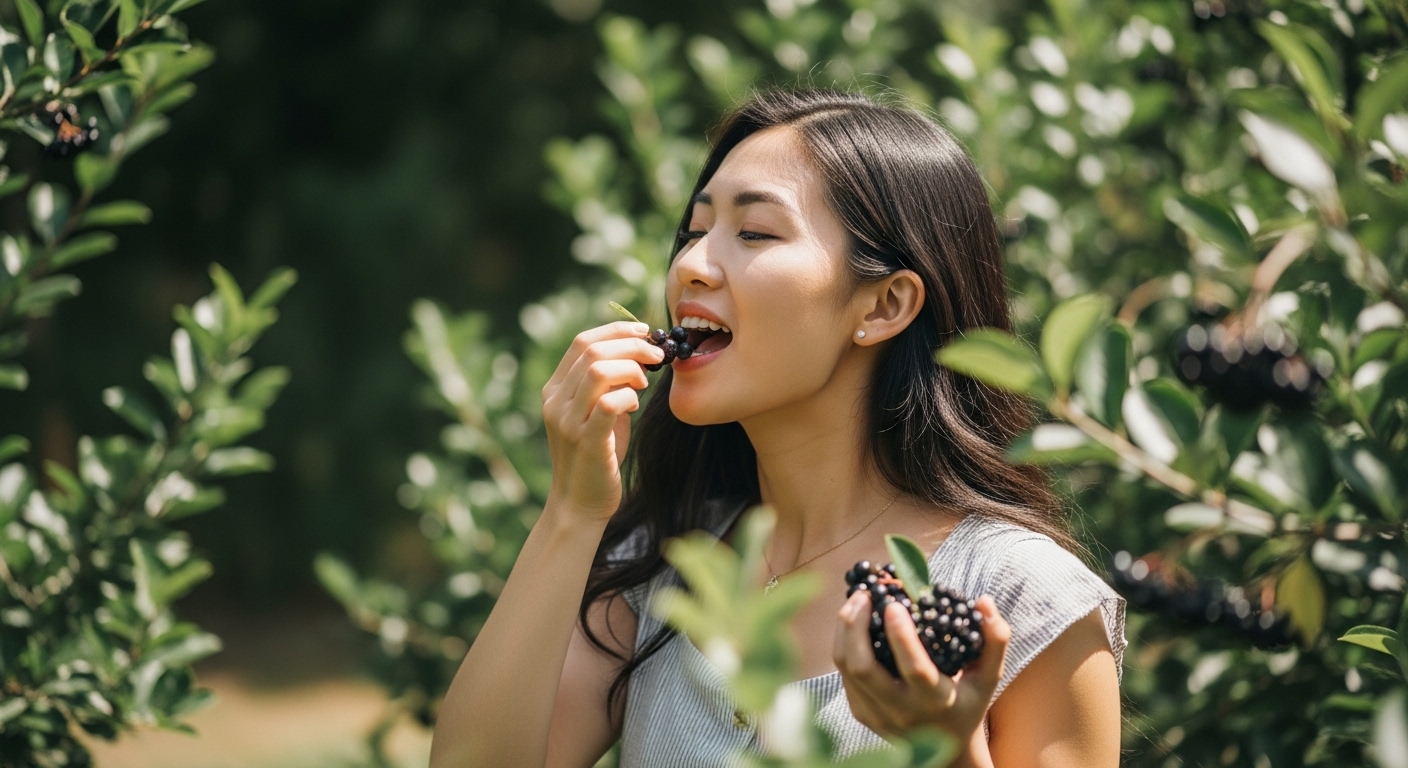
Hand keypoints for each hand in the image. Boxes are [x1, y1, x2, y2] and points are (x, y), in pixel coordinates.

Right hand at [541, 321, 664, 520]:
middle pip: (592, 350)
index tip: (644, 332)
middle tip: (657, 355)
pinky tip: (636, 404)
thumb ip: (610, 385)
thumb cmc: (597, 456)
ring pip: (599, 371)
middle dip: (631, 345)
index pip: (582, 342)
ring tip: (645, 382)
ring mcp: (567, 421)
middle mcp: (556, 401)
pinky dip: (629, 396)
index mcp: (556, 389)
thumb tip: (639, 355)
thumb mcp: (598, 414)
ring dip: (631, 368)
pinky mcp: (586, 441)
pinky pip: (609, 404)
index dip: (616, 330)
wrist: (579, 504)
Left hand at [833, 592, 1010, 745]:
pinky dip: (845, 643)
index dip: (901, 635)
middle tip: (863, 594)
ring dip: (845, 629)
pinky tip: (854, 623)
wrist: (945, 750)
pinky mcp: (861, 713)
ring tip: (856, 601)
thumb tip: (984, 601)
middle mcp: (903, 711)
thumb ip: (995, 639)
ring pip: (846, 667)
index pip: (914, 668)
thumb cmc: (967, 702)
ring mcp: (877, 715)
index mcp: (936, 701)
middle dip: (856, 626)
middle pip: (863, 667)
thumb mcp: (988, 676)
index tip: (894, 603)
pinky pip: (844, 673)